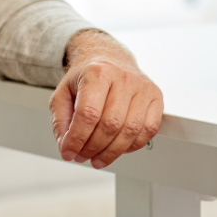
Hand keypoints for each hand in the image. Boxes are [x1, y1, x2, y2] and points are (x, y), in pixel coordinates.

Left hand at [51, 30, 162, 168]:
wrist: (110, 59)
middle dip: (93, 148)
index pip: (88, 114)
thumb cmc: (88, 77)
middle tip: (82, 156)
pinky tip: (118, 148)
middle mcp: (123, 78)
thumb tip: (67, 147)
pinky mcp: (156, 96)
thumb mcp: (63, 94)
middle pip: (110, 125)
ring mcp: (142, 87)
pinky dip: (132, 146)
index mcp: (98, 72)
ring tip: (97, 158)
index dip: (77, 138)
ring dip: (112, 152)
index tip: (69, 152)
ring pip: (131, 130)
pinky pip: (148, 130)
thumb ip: (61, 121)